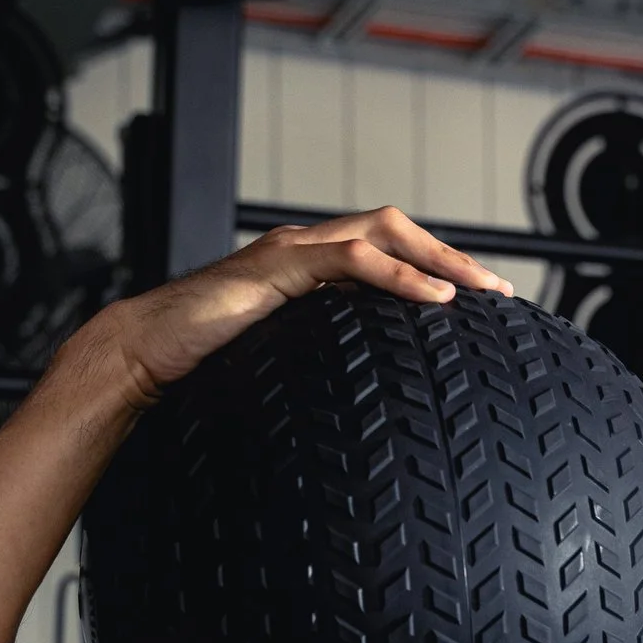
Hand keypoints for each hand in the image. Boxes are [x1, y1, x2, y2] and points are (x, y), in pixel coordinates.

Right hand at [84, 207, 513, 404]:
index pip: (386, 252)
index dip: (437, 269)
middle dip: (452, 255)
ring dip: (438, 259)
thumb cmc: (205, 367)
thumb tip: (370, 414)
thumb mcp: (285, 367)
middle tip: (500, 293)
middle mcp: (302, 249)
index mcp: (308, 269)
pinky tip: (433, 297)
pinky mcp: (273, 266)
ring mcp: (288, 251)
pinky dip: (397, 274)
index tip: (482, 304)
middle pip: (394, 229)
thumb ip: (325, 369)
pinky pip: (348, 258)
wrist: (142, 355)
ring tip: (478, 291)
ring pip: (380, 233)